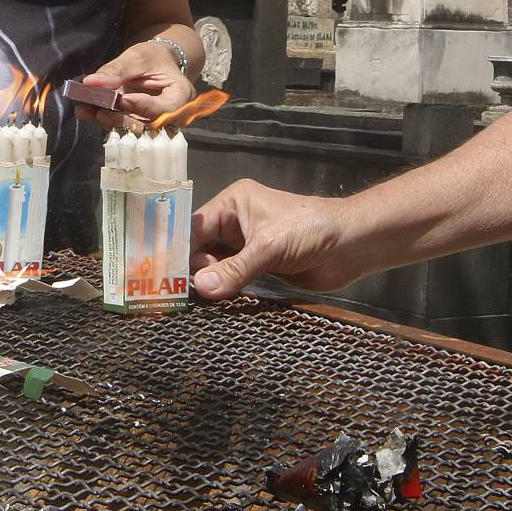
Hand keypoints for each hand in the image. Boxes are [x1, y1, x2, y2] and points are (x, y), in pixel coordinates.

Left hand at [72, 40, 193, 132]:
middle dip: (120, 119)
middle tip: (98, 111)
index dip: (143, 107)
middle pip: (147, 124)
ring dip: (107, 121)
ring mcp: (153, 122)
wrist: (154, 62)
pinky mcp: (137, 124)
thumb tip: (92, 83)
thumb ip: (117, 70)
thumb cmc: (153, 57)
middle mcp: (171, 115)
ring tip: (86, 110)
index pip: (165, 108)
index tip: (122, 100)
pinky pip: (120, 126)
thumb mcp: (137, 56)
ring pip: (131, 129)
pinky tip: (85, 111)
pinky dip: (102, 119)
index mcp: (181, 95)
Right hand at [190, 179, 357, 298]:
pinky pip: (232, 280)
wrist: (351, 246)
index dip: (177, 250)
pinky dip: (223, 292)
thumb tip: (200, 288)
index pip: (194, 227)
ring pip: (214, 267)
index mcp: (233, 204)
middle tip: (176, 298)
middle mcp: (235, 223)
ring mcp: (246, 247)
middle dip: (190, 271)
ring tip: (190, 305)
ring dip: (207, 284)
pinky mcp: (258, 268)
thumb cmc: (310, 230)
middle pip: (200, 249)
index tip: (160, 275)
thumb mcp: (269, 246)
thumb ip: (235, 269)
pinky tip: (212, 306)